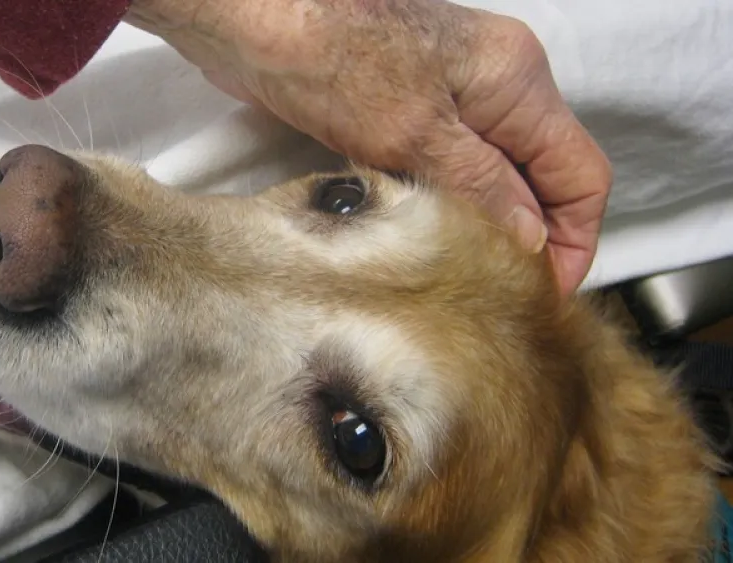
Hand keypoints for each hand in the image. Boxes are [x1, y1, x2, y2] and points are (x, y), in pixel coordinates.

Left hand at [125, 0, 611, 293]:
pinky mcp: (407, 115)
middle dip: (528, 241)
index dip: (574, 241)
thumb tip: (533, 242)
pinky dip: (446, 210)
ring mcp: (452, 101)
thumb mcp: (416, 133)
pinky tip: (428, 242)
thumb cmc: (333, 59)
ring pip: (492, 181)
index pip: (581, 175)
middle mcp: (495, 89)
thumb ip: (482, 187)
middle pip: (539, 180)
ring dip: (483, 230)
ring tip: (463, 282)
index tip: (544, 295)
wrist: (255, 22)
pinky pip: (447, 173)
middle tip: (498, 298)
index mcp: (518, 83)